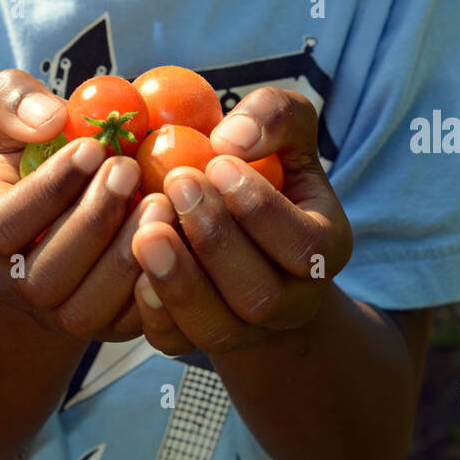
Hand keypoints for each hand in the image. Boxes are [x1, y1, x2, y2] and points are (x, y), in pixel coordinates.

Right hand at [0, 69, 178, 343]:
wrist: (73, 205)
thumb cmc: (41, 151)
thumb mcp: (14, 114)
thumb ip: (13, 101)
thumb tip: (49, 121)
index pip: (4, 224)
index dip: (50, 189)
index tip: (93, 148)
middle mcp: (15, 284)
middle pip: (45, 275)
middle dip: (92, 221)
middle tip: (131, 169)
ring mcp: (61, 314)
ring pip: (86, 309)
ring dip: (125, 257)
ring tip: (161, 202)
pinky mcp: (108, 328)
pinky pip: (131, 325)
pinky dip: (158, 289)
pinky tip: (181, 241)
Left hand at [130, 87, 352, 356]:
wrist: (242, 232)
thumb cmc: (265, 173)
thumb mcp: (285, 134)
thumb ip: (274, 116)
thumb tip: (232, 138)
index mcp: (324, 249)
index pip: (305, 246)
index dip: (261, 210)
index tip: (217, 163)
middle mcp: (291, 302)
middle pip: (259, 295)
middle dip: (215, 239)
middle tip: (176, 182)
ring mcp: (244, 330)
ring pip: (218, 329)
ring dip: (180, 279)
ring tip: (147, 228)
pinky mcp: (196, 342)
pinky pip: (175, 342)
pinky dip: (153, 309)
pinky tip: (135, 263)